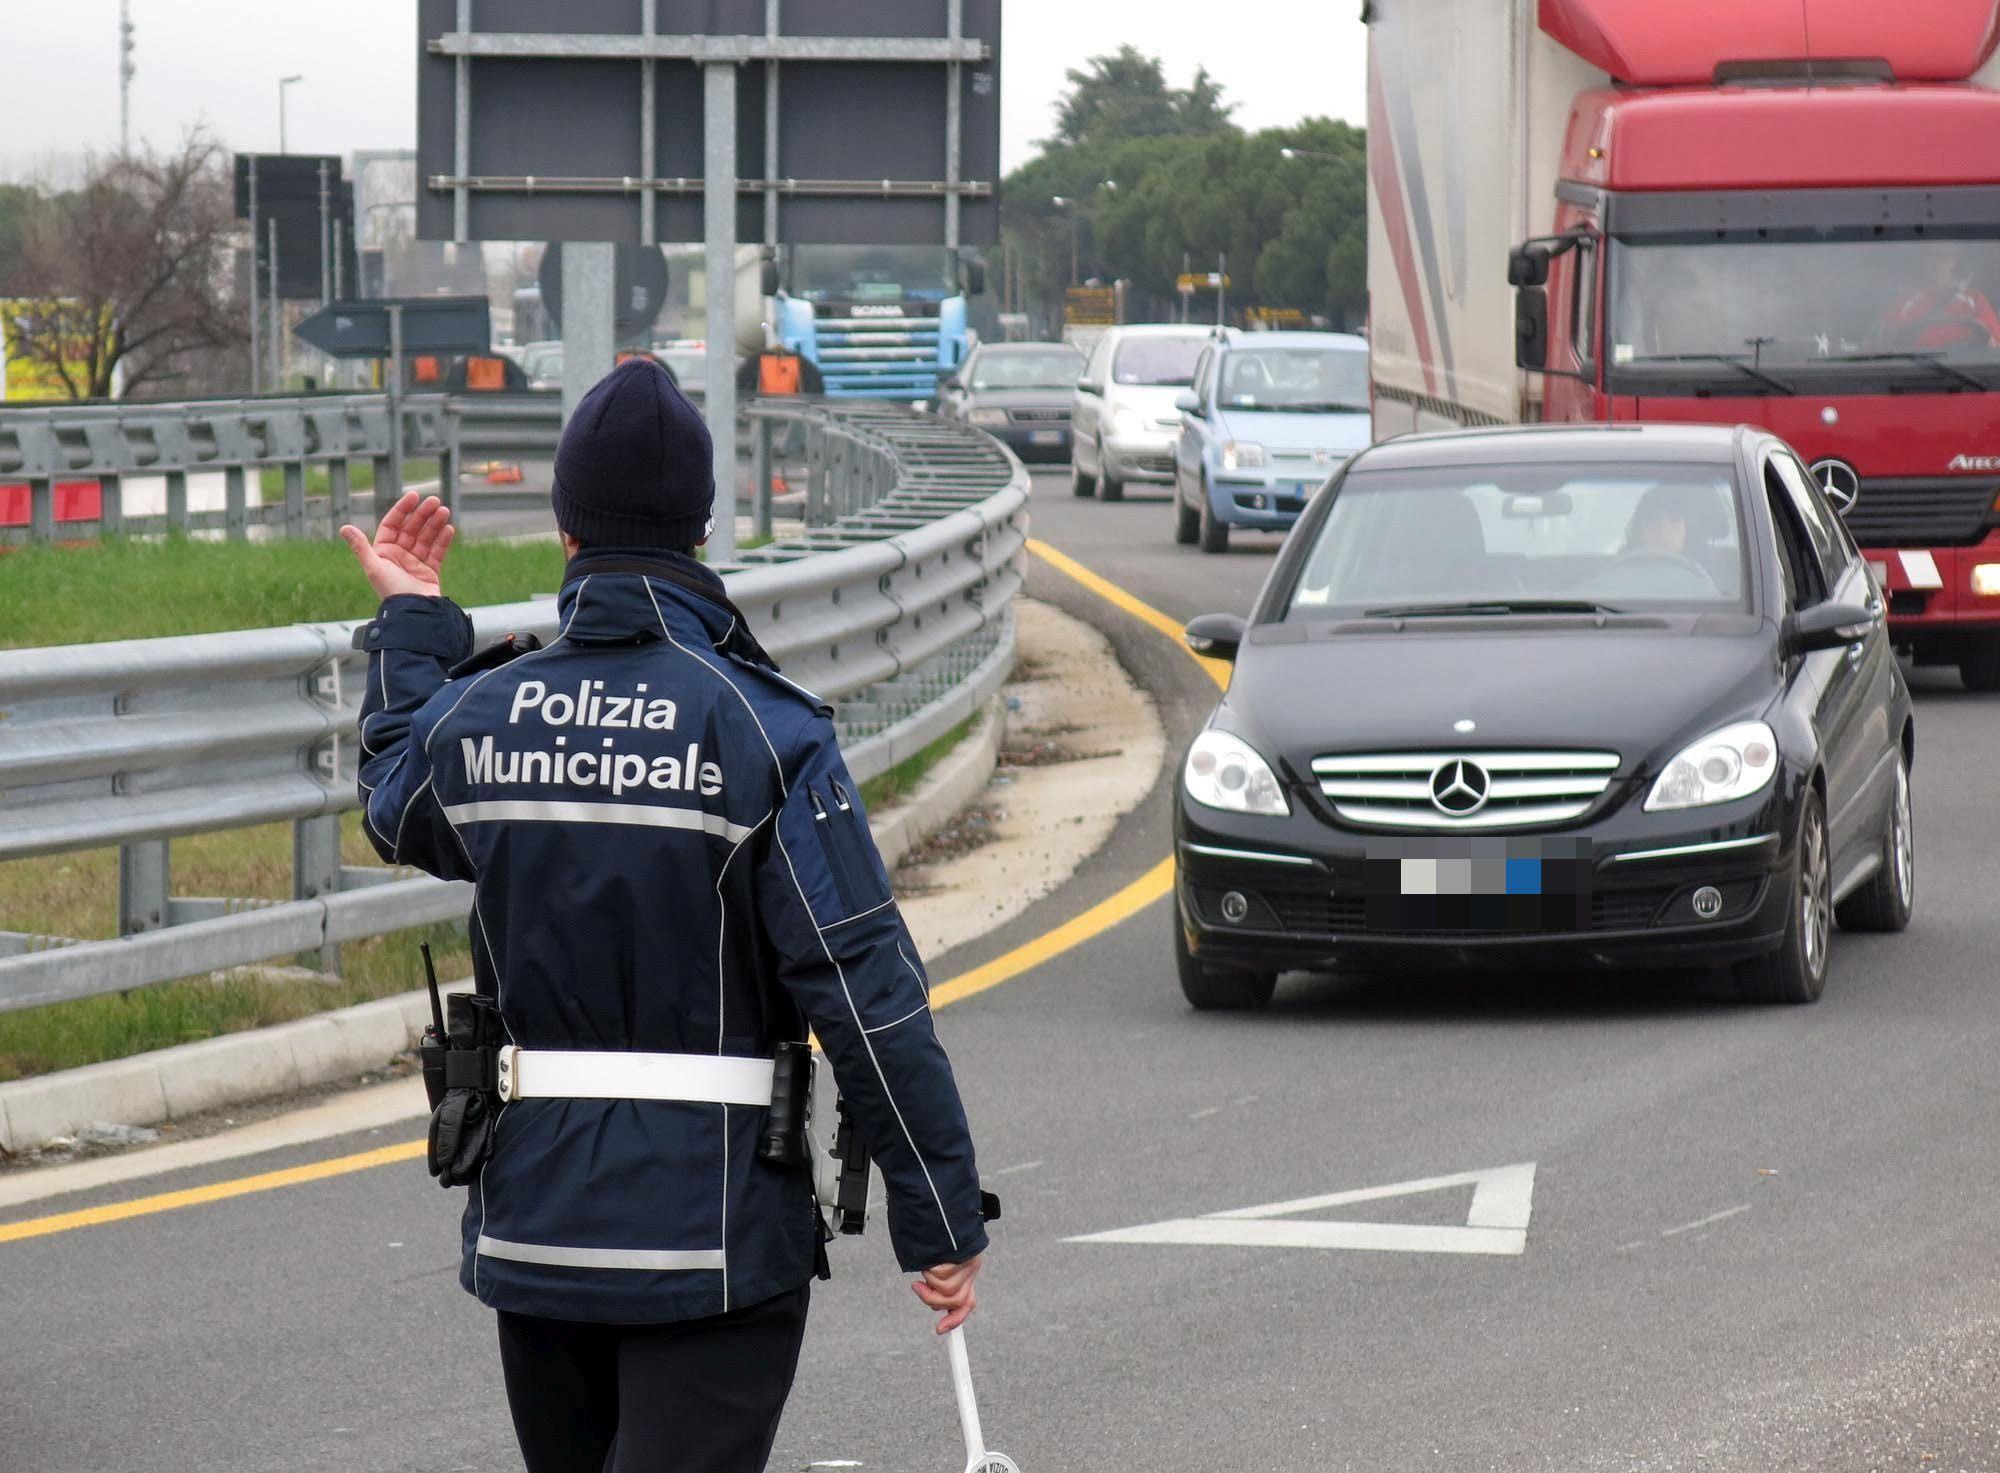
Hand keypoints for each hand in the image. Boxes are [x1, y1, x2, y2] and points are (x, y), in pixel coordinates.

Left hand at [340, 492, 454, 600]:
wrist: (413, 613)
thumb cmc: (391, 592)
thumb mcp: (374, 567)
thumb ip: (361, 547)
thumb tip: (344, 527)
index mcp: (384, 552)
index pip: (393, 525)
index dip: (403, 509)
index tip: (414, 497)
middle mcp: (399, 555)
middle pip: (412, 529)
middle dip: (423, 514)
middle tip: (435, 501)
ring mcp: (415, 563)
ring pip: (426, 538)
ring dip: (435, 524)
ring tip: (444, 511)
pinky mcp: (430, 572)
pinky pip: (437, 552)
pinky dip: (443, 541)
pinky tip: (448, 529)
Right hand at [913, 1252, 981, 1333]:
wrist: (940, 1217)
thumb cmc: (938, 1246)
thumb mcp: (938, 1269)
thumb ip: (940, 1288)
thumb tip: (937, 1308)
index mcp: (966, 1275)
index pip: (966, 1303)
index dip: (954, 1320)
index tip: (939, 1330)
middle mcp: (970, 1270)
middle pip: (956, 1300)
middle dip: (933, 1298)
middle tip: (918, 1287)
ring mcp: (967, 1262)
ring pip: (947, 1288)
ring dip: (930, 1279)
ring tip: (928, 1266)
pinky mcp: (963, 1255)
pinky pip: (942, 1272)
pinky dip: (930, 1268)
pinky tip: (932, 1258)